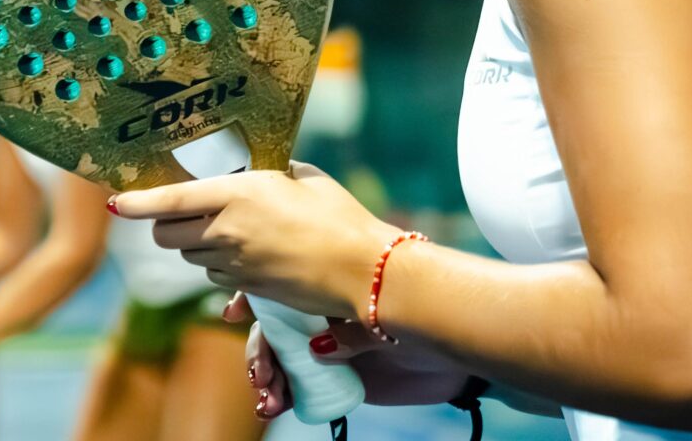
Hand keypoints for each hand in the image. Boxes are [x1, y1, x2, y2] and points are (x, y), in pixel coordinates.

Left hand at [113, 161, 398, 318]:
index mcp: (237, 195)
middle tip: (180, 213)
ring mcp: (234, 264)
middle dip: (165, 226)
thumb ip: (269, 173)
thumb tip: (254, 173)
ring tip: (222, 229)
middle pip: (167, 237)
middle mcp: (226, 232)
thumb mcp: (303, 176)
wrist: (361, 269)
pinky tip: (244, 253)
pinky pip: (215, 277)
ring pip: (190, 258)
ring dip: (194, 245)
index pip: (170, 200)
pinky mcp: (247, 288)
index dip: (137, 202)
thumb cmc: (339, 214)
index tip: (116, 201)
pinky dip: (219, 265)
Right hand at [227, 293, 472, 420]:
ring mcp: (325, 348)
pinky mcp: (333, 379)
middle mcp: (322, 313)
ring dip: (265, 377)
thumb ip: (354, 331)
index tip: (233, 312)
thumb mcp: (391, 315)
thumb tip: (319, 348)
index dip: (253, 296)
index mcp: (331, 284)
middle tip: (261, 375)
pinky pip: (296, 387)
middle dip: (259, 351)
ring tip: (267, 399)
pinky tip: (273, 407)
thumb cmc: (428, 318)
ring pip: (279, 359)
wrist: (457, 355)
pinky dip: (280, 396)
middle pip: (273, 328)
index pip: (282, 285)